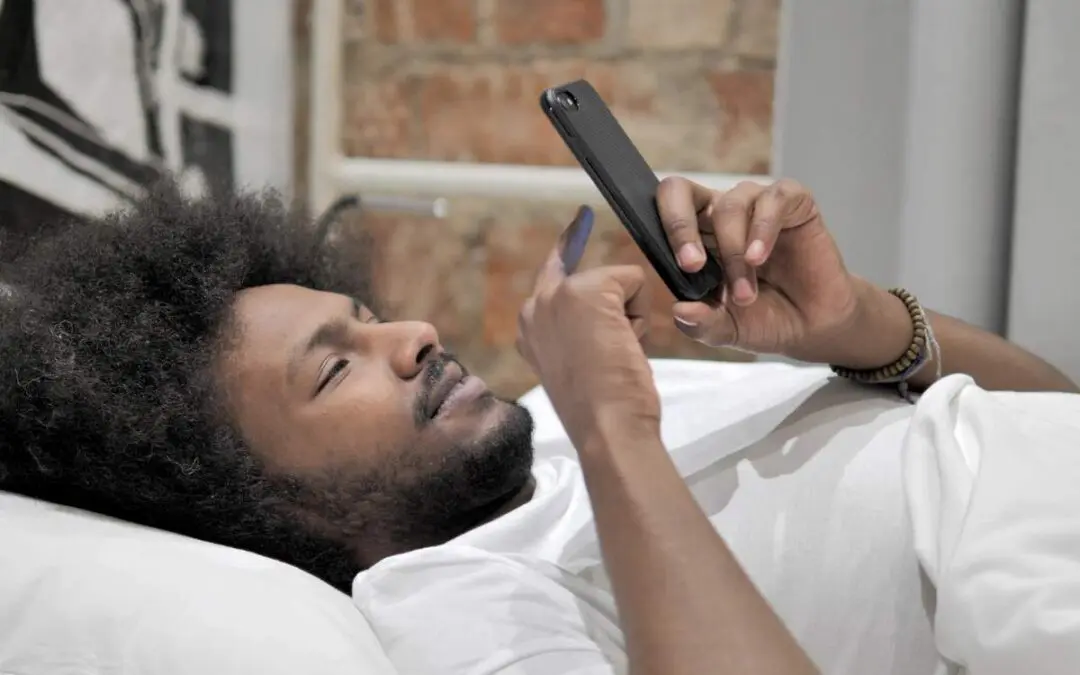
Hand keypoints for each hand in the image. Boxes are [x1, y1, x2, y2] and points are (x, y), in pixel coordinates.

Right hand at [516, 206, 660, 451]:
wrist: (607, 428)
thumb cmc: (603, 411)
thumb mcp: (579, 366)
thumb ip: (578, 335)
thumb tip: (609, 319)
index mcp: (529, 327)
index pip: (551, 271)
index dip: (569, 244)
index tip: (582, 217)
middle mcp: (534, 306)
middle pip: (591, 279)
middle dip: (617, 308)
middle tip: (612, 350)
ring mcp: (556, 296)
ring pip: (616, 283)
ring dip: (629, 316)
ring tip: (616, 355)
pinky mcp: (586, 290)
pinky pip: (634, 279)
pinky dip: (641, 311)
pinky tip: (625, 344)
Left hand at [657, 177, 866, 364]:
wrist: (812, 327)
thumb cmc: (763, 319)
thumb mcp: (726, 329)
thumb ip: (701, 323)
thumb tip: (679, 310)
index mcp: (695, 236)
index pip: (663, 210)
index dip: (663, 226)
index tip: (683, 265)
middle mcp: (719, 213)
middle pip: (681, 191)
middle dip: (680, 226)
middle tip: (693, 265)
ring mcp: (755, 204)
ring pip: (729, 206)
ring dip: (734, 252)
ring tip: (746, 293)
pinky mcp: (793, 202)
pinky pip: (773, 199)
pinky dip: (763, 228)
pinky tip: (760, 258)